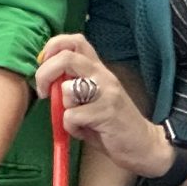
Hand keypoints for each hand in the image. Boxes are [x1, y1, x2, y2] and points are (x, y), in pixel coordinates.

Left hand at [37, 33, 162, 176]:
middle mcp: (103, 75)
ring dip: (62, 108)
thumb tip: (44, 78)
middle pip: (66, 57)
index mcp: (98, 69)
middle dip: (44, 74)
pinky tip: (84, 131)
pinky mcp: (107, 112)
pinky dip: (70, 128)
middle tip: (43, 92)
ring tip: (75, 119)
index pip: (75, 41)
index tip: (42, 66)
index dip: (52, 47)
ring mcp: (107, 93)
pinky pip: (71, 116)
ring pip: (66, 89)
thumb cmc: (109, 122)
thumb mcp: (89, 98)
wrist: (143, 144)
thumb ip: (70, 85)